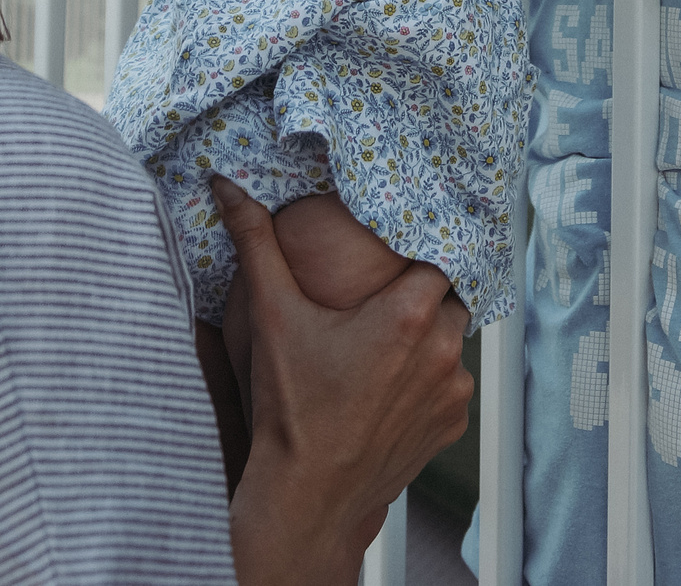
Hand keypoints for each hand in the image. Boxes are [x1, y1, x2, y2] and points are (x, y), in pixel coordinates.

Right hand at [213, 178, 472, 585]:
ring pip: (451, 342)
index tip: (395, 259)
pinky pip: (451, 386)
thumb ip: (255, 243)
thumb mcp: (273, 318)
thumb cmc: (291, 408)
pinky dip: (429, 382)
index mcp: (410, 314)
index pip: (438, 256)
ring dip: (427, 340)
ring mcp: (453, 391)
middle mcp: (443, 350)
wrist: (306, 494)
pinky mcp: (452, 425)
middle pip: (447, 298)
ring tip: (381, 350)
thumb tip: (227, 186)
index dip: (418, 253)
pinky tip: (389, 389)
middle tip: (380, 305)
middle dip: (420, 297)